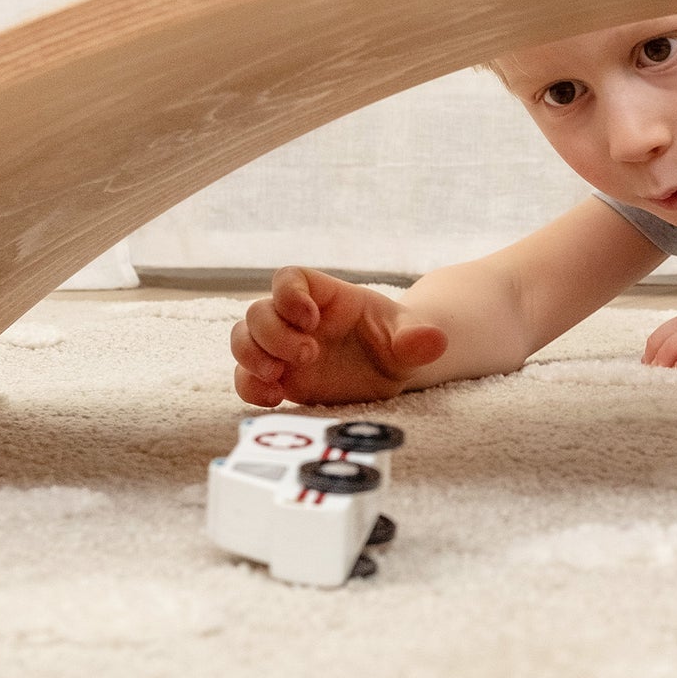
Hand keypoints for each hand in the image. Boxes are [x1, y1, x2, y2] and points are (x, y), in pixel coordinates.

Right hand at [230, 266, 447, 407]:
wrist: (393, 370)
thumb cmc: (398, 341)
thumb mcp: (412, 338)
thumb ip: (417, 339)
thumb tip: (433, 339)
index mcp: (326, 297)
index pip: (289, 279)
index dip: (289, 295)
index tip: (310, 319)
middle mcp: (297, 320)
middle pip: (258, 311)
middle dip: (273, 334)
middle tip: (309, 356)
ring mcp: (283, 348)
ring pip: (244, 339)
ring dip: (251, 357)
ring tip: (279, 377)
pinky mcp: (280, 378)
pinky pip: (246, 377)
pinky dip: (250, 387)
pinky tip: (274, 399)